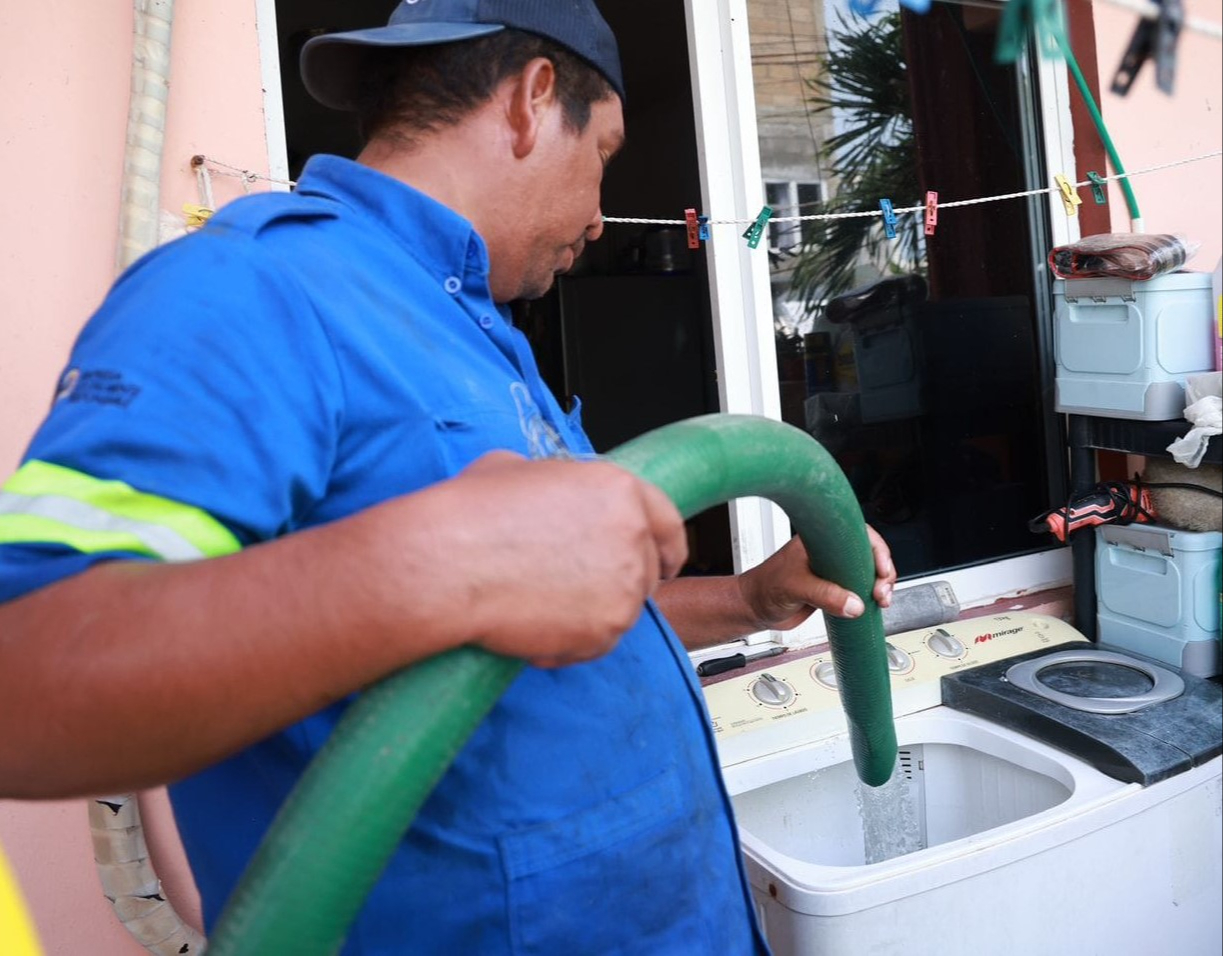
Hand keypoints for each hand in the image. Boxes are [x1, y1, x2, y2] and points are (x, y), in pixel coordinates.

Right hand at [425, 452, 687, 667]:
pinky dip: (569, 644)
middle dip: (623, 581)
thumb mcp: (516, 469)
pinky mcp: (605, 631)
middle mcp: (632, 537)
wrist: (447, 565)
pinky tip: (529, 627)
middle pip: (649, 570)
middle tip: (585, 590)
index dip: (669, 545)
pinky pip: (596, 644)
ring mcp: (624, 588)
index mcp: (618, 489)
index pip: (667, 521)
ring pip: (624, 610)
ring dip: (592, 613)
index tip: (668, 562)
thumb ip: (557, 485)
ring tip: (538, 605)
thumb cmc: (471, 514)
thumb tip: (550, 497)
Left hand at [737, 526, 894, 631]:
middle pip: (868, 554)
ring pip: (866, 574)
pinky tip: (871, 606)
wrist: (753, 609)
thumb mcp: (795, 587)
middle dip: (882, 572)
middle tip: (881, 591)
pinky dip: (868, 599)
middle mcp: (829, 552)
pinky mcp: (833, 589)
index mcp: (820, 540)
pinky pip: (858, 591)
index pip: (857, 534)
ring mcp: (832, 571)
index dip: (876, 549)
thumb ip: (825, 595)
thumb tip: (854, 605)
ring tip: (880, 600)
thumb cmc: (764, 588)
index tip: (882, 569)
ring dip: (878, 587)